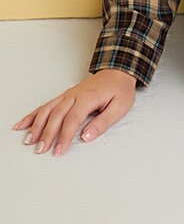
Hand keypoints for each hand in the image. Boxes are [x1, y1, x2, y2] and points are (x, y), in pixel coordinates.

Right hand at [12, 69, 137, 157]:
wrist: (118, 72)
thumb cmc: (120, 90)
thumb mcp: (119, 107)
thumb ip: (103, 123)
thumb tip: (86, 137)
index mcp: (88, 98)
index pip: (72, 120)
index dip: (64, 137)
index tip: (59, 150)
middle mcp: (74, 95)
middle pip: (56, 116)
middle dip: (47, 134)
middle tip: (41, 150)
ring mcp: (67, 95)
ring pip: (47, 110)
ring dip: (37, 125)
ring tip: (29, 140)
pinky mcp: (64, 96)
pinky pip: (46, 105)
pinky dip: (33, 115)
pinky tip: (23, 124)